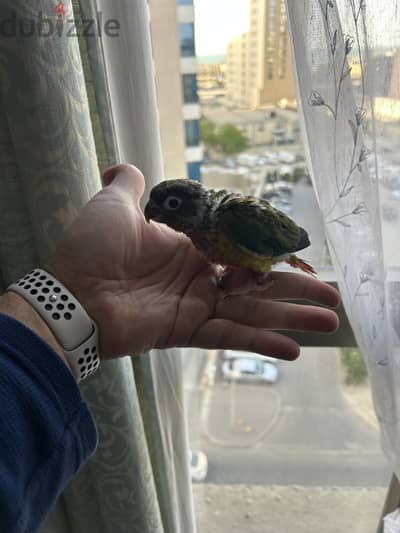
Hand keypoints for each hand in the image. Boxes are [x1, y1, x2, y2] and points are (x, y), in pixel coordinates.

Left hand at [46, 164, 339, 360]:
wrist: (69, 292)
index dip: (270, 253)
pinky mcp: (187, 331)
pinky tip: (294, 350)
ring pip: (252, 312)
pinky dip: (260, 343)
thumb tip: (125, 165)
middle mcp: (198, 278)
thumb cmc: (91, 248)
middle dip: (295, 289)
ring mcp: (195, 306)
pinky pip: (230, 337)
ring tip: (329, 320)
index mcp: (188, 248)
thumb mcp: (114, 205)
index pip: (239, 250)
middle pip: (256, 285)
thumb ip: (129, 185)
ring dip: (291, 317)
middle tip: (332, 294)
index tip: (300, 253)